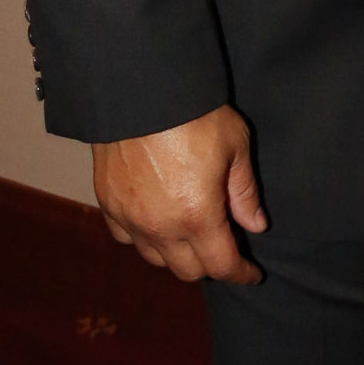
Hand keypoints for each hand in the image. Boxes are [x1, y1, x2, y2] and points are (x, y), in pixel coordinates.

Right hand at [93, 104, 266, 285]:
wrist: (139, 91)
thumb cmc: (194, 114)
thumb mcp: (235, 146)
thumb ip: (244, 192)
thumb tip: (255, 225)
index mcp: (198, 215)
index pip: (221, 265)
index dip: (240, 273)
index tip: (251, 273)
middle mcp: (160, 226)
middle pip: (187, 271)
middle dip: (210, 265)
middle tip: (223, 247)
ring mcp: (130, 217)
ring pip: (154, 258)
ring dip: (175, 255)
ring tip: (189, 235)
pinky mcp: (108, 203)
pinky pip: (126, 237)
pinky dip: (143, 238)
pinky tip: (154, 222)